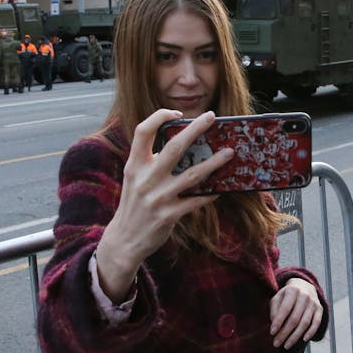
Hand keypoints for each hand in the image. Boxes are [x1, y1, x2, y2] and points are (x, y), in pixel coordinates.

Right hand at [96, 109, 233, 300]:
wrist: (123, 240)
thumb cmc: (133, 204)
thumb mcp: (134, 179)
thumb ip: (149, 161)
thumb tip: (179, 144)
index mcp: (134, 165)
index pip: (142, 131)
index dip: (159, 116)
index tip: (177, 113)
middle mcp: (145, 178)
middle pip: (174, 147)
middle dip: (195, 129)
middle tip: (211, 117)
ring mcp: (158, 197)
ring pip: (192, 175)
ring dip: (213, 162)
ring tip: (229, 153)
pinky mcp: (168, 215)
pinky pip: (196, 201)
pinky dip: (210, 193)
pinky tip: (221, 188)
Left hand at [269, 278, 322, 348]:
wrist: (304, 286)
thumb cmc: (286, 296)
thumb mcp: (277, 298)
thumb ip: (274, 310)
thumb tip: (274, 325)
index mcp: (292, 290)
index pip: (285, 309)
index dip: (278, 322)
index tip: (272, 333)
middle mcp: (305, 296)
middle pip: (295, 319)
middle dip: (285, 333)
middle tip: (276, 343)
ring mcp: (314, 303)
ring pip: (305, 323)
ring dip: (295, 336)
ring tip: (286, 345)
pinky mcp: (320, 309)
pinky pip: (316, 323)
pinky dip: (311, 332)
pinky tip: (303, 340)